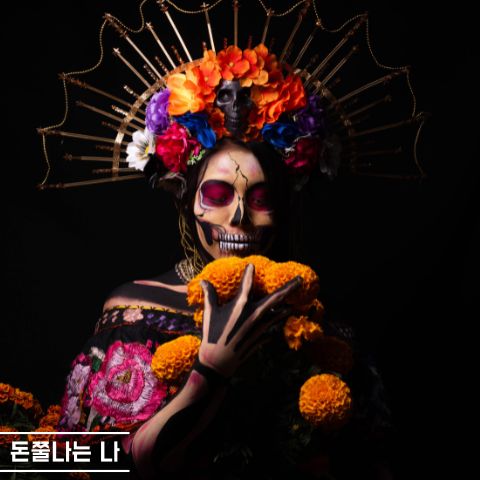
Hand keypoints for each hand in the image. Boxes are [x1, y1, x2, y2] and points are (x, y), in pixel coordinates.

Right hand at [197, 263, 301, 377]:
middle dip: (289, 288)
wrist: (218, 362)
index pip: (248, 284)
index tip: (252, 265)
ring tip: (295, 303)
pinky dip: (276, 325)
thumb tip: (203, 281)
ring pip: (278, 314)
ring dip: (287, 307)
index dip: (249, 273)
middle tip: (300, 280)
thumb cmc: (212, 335)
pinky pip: (272, 329)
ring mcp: (260, 327)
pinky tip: (280, 324)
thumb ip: (210, 295)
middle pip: (276, 298)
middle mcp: (254, 314)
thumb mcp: (210, 313)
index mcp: (240, 305)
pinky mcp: (261, 338)